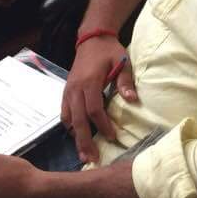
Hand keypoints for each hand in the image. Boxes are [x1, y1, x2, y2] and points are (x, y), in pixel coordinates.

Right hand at [61, 36, 136, 162]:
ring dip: (75, 137)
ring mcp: (68, 90)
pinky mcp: (66, 91)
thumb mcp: (122, 62)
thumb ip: (125, 81)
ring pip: (68, 118)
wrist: (91, 39)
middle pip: (78, 120)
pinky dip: (69, 125)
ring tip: (82, 153)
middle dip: (84, 140)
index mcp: (90, 82)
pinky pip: (64, 112)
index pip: (94, 109)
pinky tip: (76, 136)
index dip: (102, 126)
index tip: (112, 137)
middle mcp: (75, 89)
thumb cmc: (109, 51)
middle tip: (90, 159)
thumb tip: (132, 100)